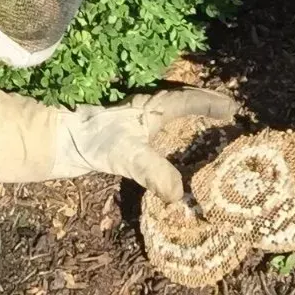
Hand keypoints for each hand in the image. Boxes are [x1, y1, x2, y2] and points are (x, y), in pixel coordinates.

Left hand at [50, 87, 237, 201]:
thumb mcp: (128, 156)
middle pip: (182, 98)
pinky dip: (175, 125)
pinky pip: (159, 121)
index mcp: (153, 105)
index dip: (211, 103)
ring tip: (210, 118)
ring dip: (191, 109)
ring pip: (170, 106)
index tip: (234, 108)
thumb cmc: (95, 140)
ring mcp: (136, 116)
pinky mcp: (127, 128)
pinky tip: (176, 138)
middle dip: (205, 101)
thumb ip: (154, 171)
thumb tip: (179, 196)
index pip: (189, 100)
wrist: (60, 140)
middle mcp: (147, 106)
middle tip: (228, 110)